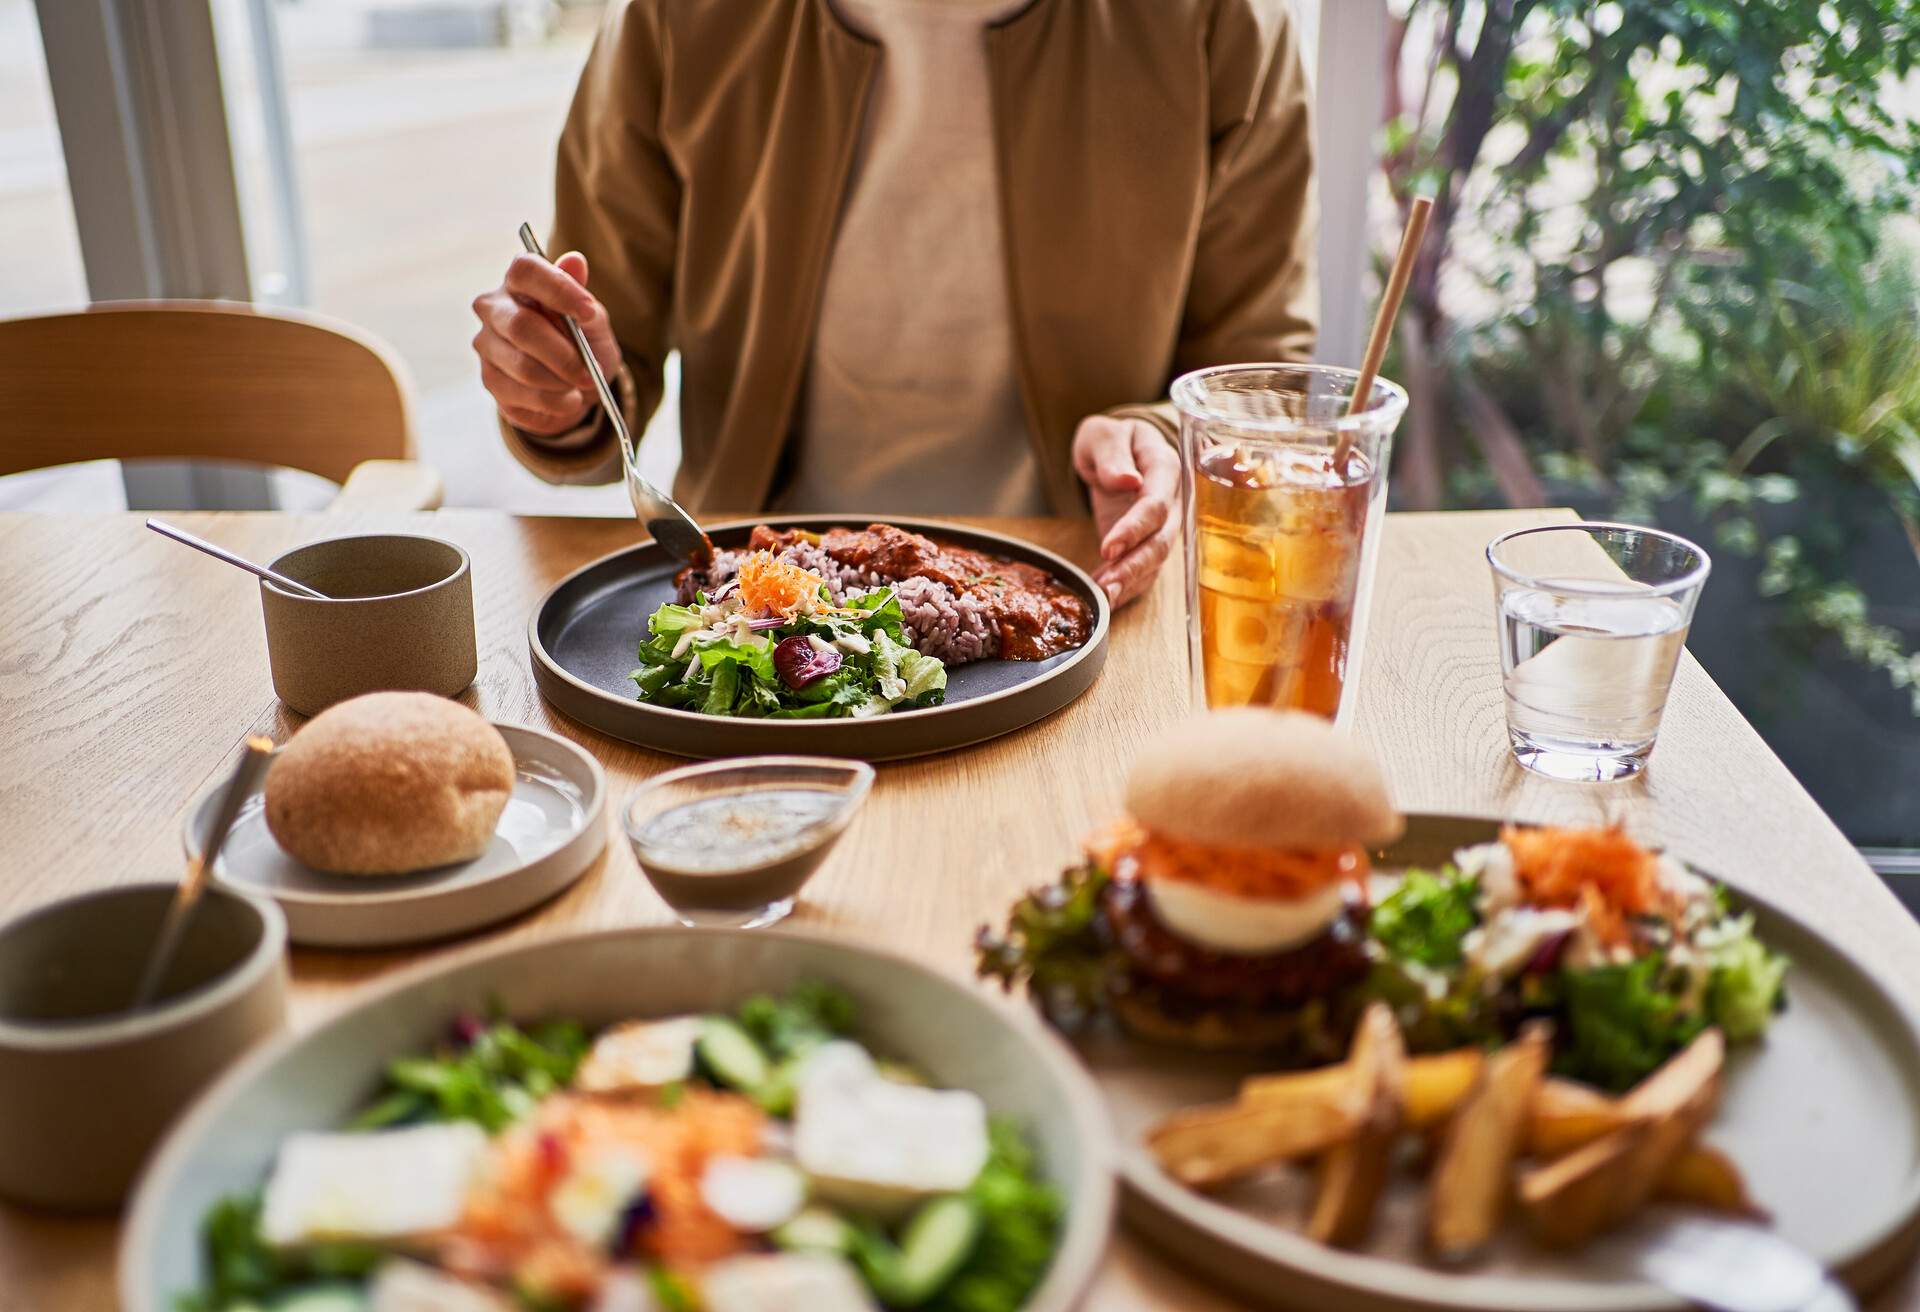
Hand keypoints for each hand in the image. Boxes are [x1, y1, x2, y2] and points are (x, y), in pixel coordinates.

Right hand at [471, 251, 620, 434]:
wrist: (575, 385)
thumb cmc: (582, 342)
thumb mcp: (593, 321)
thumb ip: (583, 297)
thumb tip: (575, 260)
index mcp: (520, 282)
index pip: (526, 270)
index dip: (558, 289)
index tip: (588, 312)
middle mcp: (494, 308)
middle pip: (521, 326)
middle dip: (564, 355)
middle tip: (591, 372)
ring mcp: (487, 344)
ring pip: (522, 366)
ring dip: (561, 382)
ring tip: (582, 385)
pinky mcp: (489, 379)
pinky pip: (522, 394)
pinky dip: (554, 401)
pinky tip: (567, 399)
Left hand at [1072, 415, 1180, 606]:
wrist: (1118, 452)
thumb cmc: (1111, 440)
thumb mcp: (1102, 435)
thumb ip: (1112, 454)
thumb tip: (1129, 480)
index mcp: (1164, 468)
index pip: (1156, 504)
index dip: (1134, 529)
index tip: (1108, 548)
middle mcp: (1172, 501)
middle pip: (1161, 540)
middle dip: (1134, 566)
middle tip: (1106, 586)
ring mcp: (1165, 526)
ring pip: (1155, 560)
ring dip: (1131, 582)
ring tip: (1104, 598)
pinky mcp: (1150, 543)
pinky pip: (1145, 571)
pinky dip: (1127, 587)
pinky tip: (1107, 599)